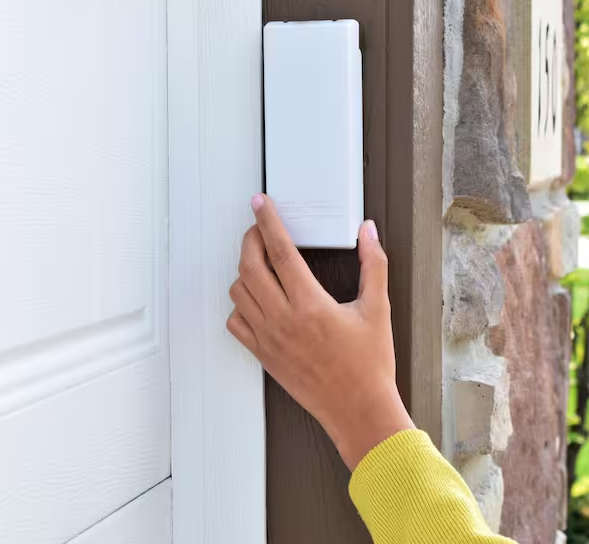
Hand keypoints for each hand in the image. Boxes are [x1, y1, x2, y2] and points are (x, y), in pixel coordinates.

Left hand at [227, 194, 414, 469]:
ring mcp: (269, 339)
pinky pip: (236, 322)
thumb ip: (373, 264)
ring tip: (262, 263)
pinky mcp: (263, 356)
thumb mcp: (377, 309)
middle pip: (249, 266)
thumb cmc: (369, 364)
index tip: (260, 203)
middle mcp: (283, 320)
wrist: (357, 410)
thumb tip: (368, 232)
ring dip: (245, 270)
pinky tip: (258, 300)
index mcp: (310, 304)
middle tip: (260, 229)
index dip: (268, 221)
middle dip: (250, 239)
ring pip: (239, 292)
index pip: (279, 250)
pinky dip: (241, 304)